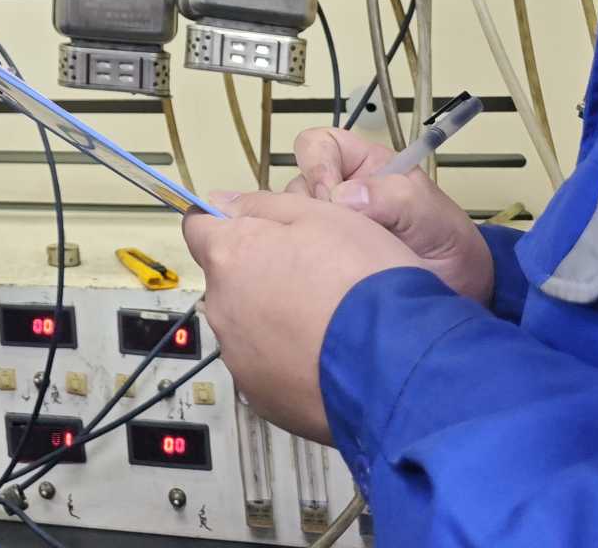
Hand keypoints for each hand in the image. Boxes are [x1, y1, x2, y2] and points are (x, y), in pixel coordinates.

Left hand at [183, 191, 425, 442]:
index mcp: (230, 256)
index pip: (198, 226)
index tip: (252, 229)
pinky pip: (266, 369)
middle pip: (227, 280)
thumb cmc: (363, 281)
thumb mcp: (322, 216)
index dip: (225, 222)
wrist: (399, 364)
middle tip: (311, 278)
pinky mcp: (261, 396)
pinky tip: (326, 357)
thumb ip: (263, 206)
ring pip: (246, 325)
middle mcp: (222, 307)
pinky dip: (288, 361)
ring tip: (325, 322)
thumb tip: (221, 202)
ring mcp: (238, 357)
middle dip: (257, 274)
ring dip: (272, 320)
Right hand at [287, 128, 493, 303]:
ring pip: (292, 218)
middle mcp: (342, 193)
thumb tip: (344, 196)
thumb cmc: (450, 247)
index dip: (317, 163)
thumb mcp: (432, 215)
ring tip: (340, 258)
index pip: (320, 144)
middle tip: (335, 234)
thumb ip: (395, 197)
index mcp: (366, 167)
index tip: (331, 195)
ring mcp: (330, 227)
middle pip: (298, 182)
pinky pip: (296, 250)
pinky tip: (327, 272)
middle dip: (310, 207)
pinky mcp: (322, 257)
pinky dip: (303, 259)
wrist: (458, 295)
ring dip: (308, 236)